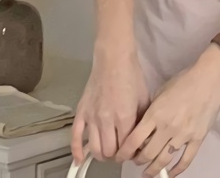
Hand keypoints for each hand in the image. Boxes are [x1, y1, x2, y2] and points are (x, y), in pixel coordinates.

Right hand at [71, 42, 149, 163]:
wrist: (114, 58)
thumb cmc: (131, 75)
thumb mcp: (144, 98)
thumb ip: (142, 119)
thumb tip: (142, 136)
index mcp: (125, 117)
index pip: (126, 147)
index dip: (130, 152)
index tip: (133, 151)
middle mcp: (107, 120)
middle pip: (109, 152)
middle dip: (116, 155)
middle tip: (120, 150)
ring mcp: (92, 117)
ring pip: (94, 149)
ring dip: (101, 154)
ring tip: (107, 150)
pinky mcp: (81, 112)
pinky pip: (75, 137)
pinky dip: (77, 151)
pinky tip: (80, 159)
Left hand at [116, 45, 219, 176]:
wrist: (209, 79)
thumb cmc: (183, 81)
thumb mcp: (160, 91)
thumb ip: (151, 110)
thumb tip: (143, 127)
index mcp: (155, 114)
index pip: (134, 141)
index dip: (124, 153)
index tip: (120, 157)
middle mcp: (167, 128)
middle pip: (147, 154)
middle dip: (138, 161)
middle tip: (136, 161)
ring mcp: (183, 135)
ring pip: (163, 160)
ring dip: (153, 169)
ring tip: (148, 172)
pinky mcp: (197, 139)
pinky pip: (186, 160)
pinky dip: (176, 170)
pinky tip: (170, 174)